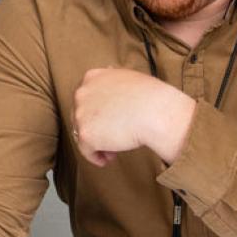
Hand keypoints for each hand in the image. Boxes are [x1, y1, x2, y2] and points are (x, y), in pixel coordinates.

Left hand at [71, 67, 194, 166]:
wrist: (155, 112)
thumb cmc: (151, 97)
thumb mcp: (129, 80)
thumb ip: (114, 85)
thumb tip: (113, 91)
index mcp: (93, 77)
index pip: (87, 98)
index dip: (98, 113)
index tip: (108, 121)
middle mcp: (82, 93)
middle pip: (82, 116)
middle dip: (97, 128)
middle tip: (112, 138)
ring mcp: (81, 113)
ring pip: (83, 133)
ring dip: (98, 143)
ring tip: (113, 150)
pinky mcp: (85, 134)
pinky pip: (86, 151)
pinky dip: (96, 157)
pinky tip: (107, 159)